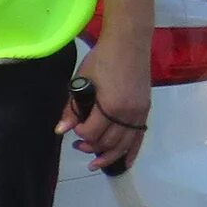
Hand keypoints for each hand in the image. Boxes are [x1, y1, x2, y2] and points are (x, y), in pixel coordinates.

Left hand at [63, 38, 151, 169]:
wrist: (128, 44)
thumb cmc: (101, 59)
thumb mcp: (81, 81)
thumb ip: (72, 108)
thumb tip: (62, 129)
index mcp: (111, 106)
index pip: (93, 132)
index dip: (81, 134)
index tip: (74, 129)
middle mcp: (128, 114)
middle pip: (109, 142)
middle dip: (92, 147)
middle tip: (78, 146)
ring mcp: (139, 113)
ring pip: (124, 145)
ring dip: (109, 155)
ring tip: (95, 161)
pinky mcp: (145, 111)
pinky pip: (139, 138)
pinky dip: (131, 152)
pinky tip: (123, 163)